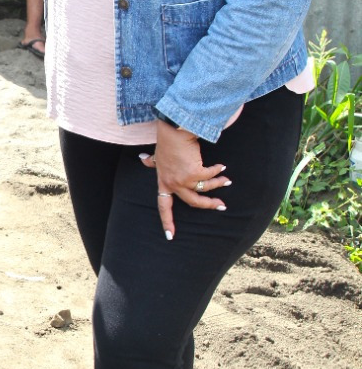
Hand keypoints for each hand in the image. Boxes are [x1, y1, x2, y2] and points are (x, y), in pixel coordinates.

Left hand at [140, 122, 231, 240]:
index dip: (167, 221)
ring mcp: (183, 180)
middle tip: (221, 206)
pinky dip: (217, 171)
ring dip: (218, 185)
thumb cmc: (166, 142)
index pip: (163, 206)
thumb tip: (142, 159)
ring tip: (226, 180)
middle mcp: (173, 184)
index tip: (170, 236)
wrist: (174, 132)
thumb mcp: (157, 155)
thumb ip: (151, 161)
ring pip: (204, 190)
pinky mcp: (194, 173)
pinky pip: (209, 176)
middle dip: (209, 205)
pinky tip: (221, 167)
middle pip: (192, 202)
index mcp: (163, 183)